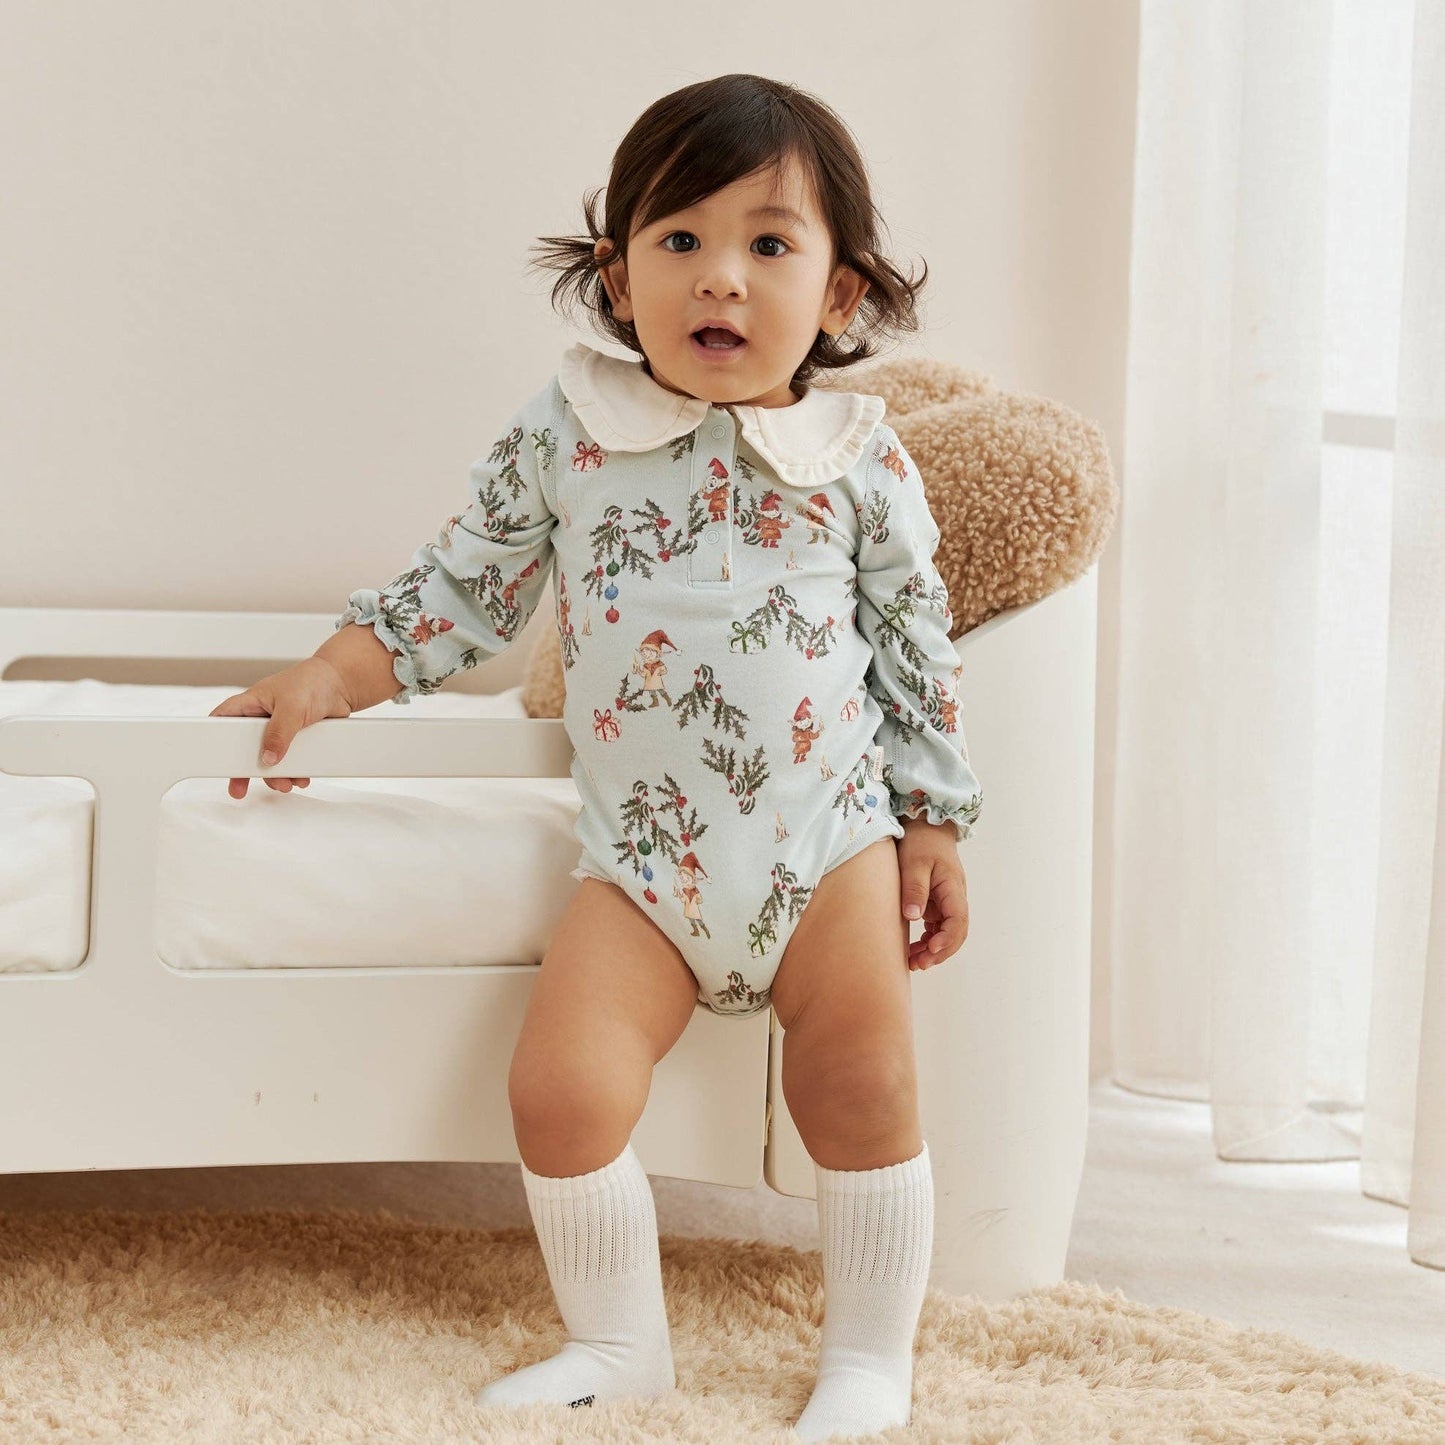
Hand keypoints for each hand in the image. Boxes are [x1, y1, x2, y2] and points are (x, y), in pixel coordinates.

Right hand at [208, 657, 352, 799]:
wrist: (342, 686)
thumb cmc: (313, 682)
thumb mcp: (292, 708)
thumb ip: (279, 733)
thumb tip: (268, 758)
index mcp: (251, 704)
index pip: (222, 720)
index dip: (214, 739)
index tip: (212, 761)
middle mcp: (262, 718)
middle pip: (244, 748)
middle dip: (244, 770)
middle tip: (238, 789)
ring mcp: (279, 730)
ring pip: (268, 758)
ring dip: (275, 775)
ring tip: (284, 784)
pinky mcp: (296, 740)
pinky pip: (290, 761)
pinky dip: (293, 772)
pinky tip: (300, 778)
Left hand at [897, 817, 968, 969]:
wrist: (926, 826)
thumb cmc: (921, 841)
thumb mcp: (913, 863)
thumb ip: (915, 889)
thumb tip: (913, 917)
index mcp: (953, 888)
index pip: (958, 921)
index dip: (947, 940)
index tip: (931, 949)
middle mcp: (955, 897)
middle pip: (956, 932)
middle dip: (940, 952)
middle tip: (918, 964)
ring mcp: (947, 900)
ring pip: (947, 932)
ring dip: (934, 949)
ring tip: (913, 961)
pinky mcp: (938, 901)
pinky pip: (938, 926)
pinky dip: (929, 939)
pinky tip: (914, 948)